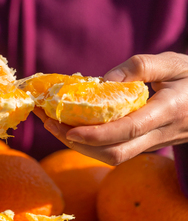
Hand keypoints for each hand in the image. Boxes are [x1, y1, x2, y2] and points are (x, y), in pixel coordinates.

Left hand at [35, 52, 187, 164]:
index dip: (96, 134)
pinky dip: (91, 143)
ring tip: (52, 124)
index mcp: (167, 112)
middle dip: (78, 143)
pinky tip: (72, 126)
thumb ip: (140, 67)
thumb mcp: (172, 63)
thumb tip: (103, 81)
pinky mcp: (146, 146)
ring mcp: (152, 144)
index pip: (127, 130)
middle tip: (49, 123)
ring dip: (80, 145)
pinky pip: (116, 151)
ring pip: (113, 157)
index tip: (67, 129)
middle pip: (115, 153)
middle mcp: (159, 134)